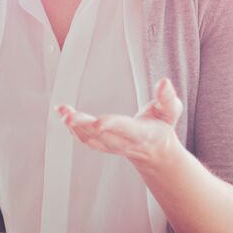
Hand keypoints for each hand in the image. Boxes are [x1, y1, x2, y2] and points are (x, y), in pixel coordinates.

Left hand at [57, 77, 183, 168]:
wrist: (154, 151)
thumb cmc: (161, 126)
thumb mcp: (171, 111)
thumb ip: (167, 98)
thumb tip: (164, 82)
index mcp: (142, 134)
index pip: (125, 130)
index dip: (112, 126)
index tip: (98, 122)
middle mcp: (124, 143)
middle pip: (101, 137)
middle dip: (83, 126)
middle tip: (68, 114)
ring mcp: (110, 147)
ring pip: (89, 139)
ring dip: (73, 126)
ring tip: (62, 110)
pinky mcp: (101, 145)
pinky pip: (84, 139)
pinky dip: (71, 128)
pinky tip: (62, 113)